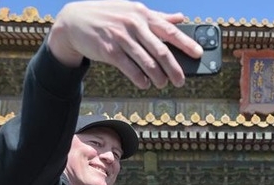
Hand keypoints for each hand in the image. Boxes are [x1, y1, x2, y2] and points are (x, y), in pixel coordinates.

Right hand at [47, 0, 203, 88]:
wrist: (74, 21)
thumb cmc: (108, 16)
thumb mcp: (132, 10)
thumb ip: (157, 17)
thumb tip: (180, 19)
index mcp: (142, 14)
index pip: (169, 30)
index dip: (186, 43)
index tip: (199, 54)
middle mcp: (134, 24)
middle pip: (161, 51)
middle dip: (174, 69)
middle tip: (181, 81)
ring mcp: (121, 38)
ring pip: (147, 63)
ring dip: (158, 77)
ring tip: (162, 84)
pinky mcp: (109, 51)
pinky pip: (130, 69)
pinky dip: (140, 79)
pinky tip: (145, 83)